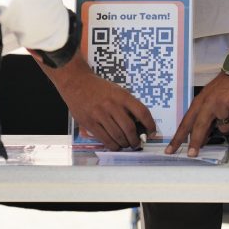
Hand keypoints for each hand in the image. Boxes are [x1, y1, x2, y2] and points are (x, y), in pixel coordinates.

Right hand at [35, 56, 155, 149]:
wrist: (76, 83)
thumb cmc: (99, 88)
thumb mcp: (116, 91)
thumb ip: (127, 105)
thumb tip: (139, 124)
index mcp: (122, 95)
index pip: (142, 112)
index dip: (150, 124)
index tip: (151, 132)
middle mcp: (112, 105)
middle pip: (129, 128)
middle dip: (136, 140)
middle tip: (137, 143)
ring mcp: (100, 114)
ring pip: (118, 135)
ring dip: (125, 144)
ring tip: (127, 145)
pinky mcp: (89, 123)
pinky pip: (104, 139)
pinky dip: (113, 145)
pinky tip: (116, 146)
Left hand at [165, 73, 228, 156]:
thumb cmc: (224, 87)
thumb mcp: (209, 100)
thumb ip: (204, 118)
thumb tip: (202, 140)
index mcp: (199, 103)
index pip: (185, 123)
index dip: (178, 138)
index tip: (170, 150)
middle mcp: (208, 103)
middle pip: (199, 126)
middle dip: (195, 142)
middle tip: (191, 154)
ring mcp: (221, 103)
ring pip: (224, 127)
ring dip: (228, 122)